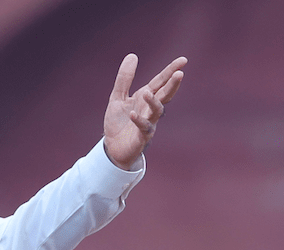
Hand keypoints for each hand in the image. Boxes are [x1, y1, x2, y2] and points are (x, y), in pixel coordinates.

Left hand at [103, 54, 186, 169]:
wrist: (112, 147)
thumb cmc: (118, 122)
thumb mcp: (118, 97)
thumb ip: (124, 79)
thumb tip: (132, 55)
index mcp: (145, 97)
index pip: (160, 82)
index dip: (170, 71)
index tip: (183, 60)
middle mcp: (150, 108)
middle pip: (165, 95)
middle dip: (172, 85)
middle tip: (180, 74)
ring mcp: (149, 122)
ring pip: (157, 111)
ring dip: (154, 102)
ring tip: (146, 92)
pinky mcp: (142, 136)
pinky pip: (144, 128)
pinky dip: (138, 120)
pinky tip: (132, 114)